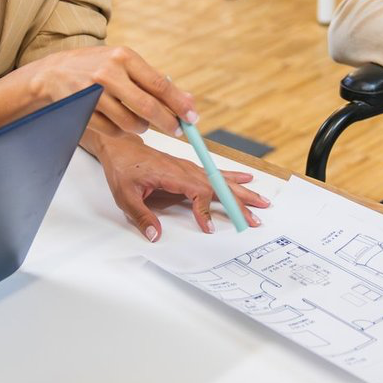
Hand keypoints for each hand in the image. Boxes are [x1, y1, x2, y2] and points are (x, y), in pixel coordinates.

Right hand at [20, 45, 196, 136]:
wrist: (53, 72)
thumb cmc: (96, 67)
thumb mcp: (124, 64)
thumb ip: (154, 81)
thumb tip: (188, 101)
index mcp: (123, 56)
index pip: (159, 84)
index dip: (179, 104)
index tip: (192, 117)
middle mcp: (108, 73)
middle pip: (147, 106)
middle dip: (167, 122)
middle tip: (177, 130)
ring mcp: (93, 93)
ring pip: (130, 123)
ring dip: (142, 127)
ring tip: (140, 121)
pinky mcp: (82, 111)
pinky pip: (113, 131)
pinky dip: (122, 132)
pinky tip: (120, 123)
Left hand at [92, 130, 268, 240]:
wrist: (121, 148)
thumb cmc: (123, 169)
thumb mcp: (125, 195)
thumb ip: (141, 216)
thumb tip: (155, 235)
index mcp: (171, 174)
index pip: (197, 192)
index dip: (205, 210)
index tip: (209, 227)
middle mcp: (185, 169)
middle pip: (218, 186)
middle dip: (239, 202)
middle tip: (256, 218)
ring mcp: (190, 168)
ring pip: (221, 180)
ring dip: (242, 192)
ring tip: (262, 202)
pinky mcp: (190, 169)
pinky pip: (216, 174)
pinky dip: (234, 177)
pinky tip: (247, 179)